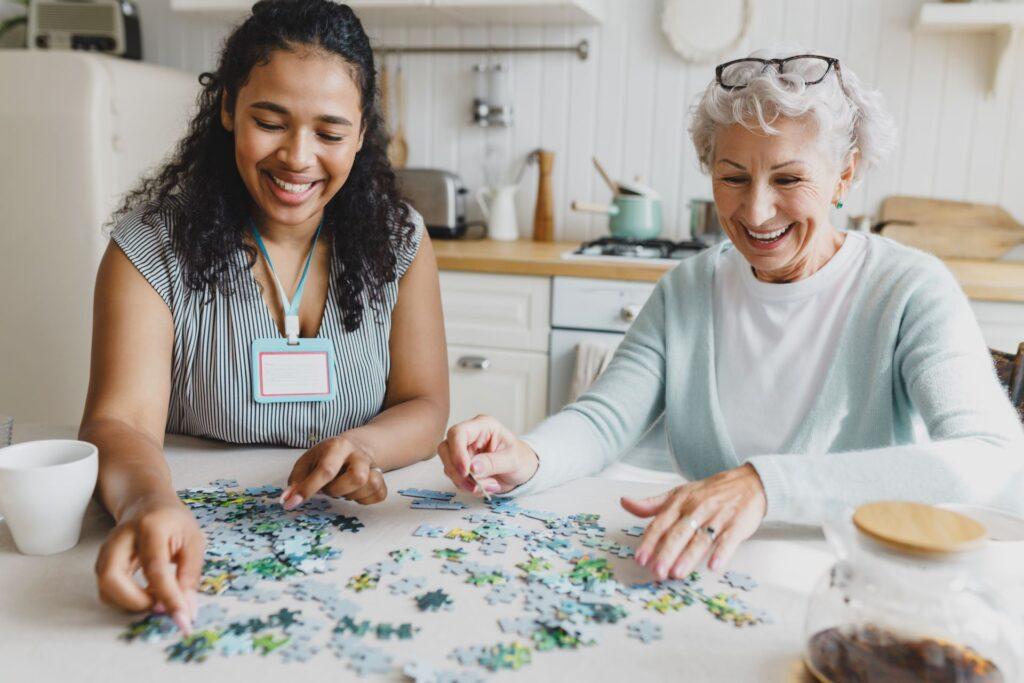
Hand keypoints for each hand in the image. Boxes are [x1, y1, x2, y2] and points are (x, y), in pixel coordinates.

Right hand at [94, 496, 203, 634]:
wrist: (147, 505)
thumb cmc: (173, 523)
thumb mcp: (193, 541)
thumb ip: (190, 575)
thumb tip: (187, 611)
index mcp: (150, 527)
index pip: (155, 568)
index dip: (168, 596)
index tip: (182, 619)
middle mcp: (120, 539)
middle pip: (111, 578)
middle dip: (135, 602)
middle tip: (162, 608)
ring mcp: (106, 551)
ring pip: (105, 589)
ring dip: (131, 604)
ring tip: (158, 598)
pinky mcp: (102, 564)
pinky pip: (107, 592)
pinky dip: (126, 601)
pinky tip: (147, 594)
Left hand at [282, 434, 386, 508]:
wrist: (357, 446)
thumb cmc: (327, 456)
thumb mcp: (308, 461)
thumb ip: (297, 480)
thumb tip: (286, 500)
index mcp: (338, 446)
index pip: (326, 470)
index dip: (308, 489)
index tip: (292, 503)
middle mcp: (359, 455)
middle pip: (357, 478)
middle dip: (337, 490)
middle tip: (328, 488)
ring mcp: (373, 466)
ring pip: (370, 485)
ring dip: (351, 495)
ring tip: (341, 489)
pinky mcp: (381, 479)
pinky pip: (378, 494)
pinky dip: (364, 499)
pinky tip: (353, 493)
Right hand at [437, 415, 538, 495]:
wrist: (523, 471)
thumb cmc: (521, 458)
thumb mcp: (513, 459)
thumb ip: (493, 462)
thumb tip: (473, 468)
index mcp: (482, 426)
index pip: (458, 433)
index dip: (457, 452)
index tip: (466, 471)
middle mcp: (469, 437)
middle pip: (446, 449)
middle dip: (457, 471)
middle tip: (474, 485)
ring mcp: (463, 452)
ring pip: (448, 466)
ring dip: (465, 482)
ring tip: (489, 486)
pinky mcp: (462, 466)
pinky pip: (456, 478)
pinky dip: (469, 487)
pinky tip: (487, 486)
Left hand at [621, 463, 766, 579]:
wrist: (747, 482)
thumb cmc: (709, 492)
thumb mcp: (678, 494)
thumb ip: (651, 504)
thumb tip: (625, 503)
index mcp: (680, 502)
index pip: (660, 523)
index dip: (649, 542)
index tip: (640, 559)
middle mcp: (697, 508)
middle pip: (679, 533)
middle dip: (666, 552)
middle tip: (657, 571)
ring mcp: (718, 516)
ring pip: (700, 538)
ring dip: (688, 556)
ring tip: (677, 573)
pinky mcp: (737, 524)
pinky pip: (728, 539)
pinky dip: (721, 553)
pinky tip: (713, 566)